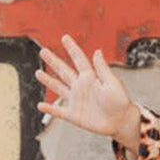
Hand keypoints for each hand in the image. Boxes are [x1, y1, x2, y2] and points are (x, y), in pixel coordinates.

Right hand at [36, 34, 139, 150]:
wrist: (121, 122)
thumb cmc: (120, 102)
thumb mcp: (112, 84)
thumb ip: (102, 69)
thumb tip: (97, 51)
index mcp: (90, 78)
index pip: (79, 60)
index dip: (72, 49)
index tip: (65, 38)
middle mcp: (81, 87)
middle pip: (64, 71)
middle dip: (53, 61)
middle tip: (43, 51)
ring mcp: (76, 100)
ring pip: (59, 88)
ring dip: (48, 81)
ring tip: (38, 73)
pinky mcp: (74, 115)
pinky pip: (59, 111)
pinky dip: (50, 109)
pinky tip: (40, 105)